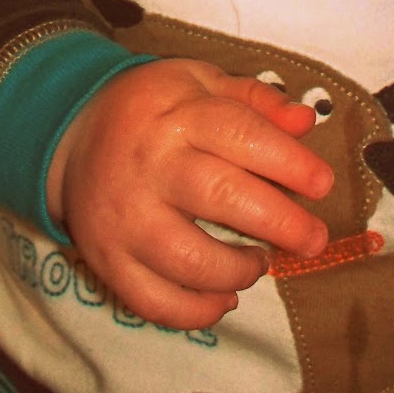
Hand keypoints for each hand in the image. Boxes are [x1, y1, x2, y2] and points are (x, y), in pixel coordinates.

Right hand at [44, 57, 332, 329]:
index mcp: (176, 114)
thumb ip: (255, 99)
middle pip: (221, 195)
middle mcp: (150, 165)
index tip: (322, 183)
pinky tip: (224, 296)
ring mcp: (125, 216)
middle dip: (279, 222)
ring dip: (238, 270)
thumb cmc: (152, 107)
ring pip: (189, 258)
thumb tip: (306, 121)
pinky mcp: (108, 258)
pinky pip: (155, 300)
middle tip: (312, 238)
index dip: (288, 162)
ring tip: (259, 262)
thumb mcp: (199, 81)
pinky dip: (197, 311)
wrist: (71, 132)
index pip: (239, 134)